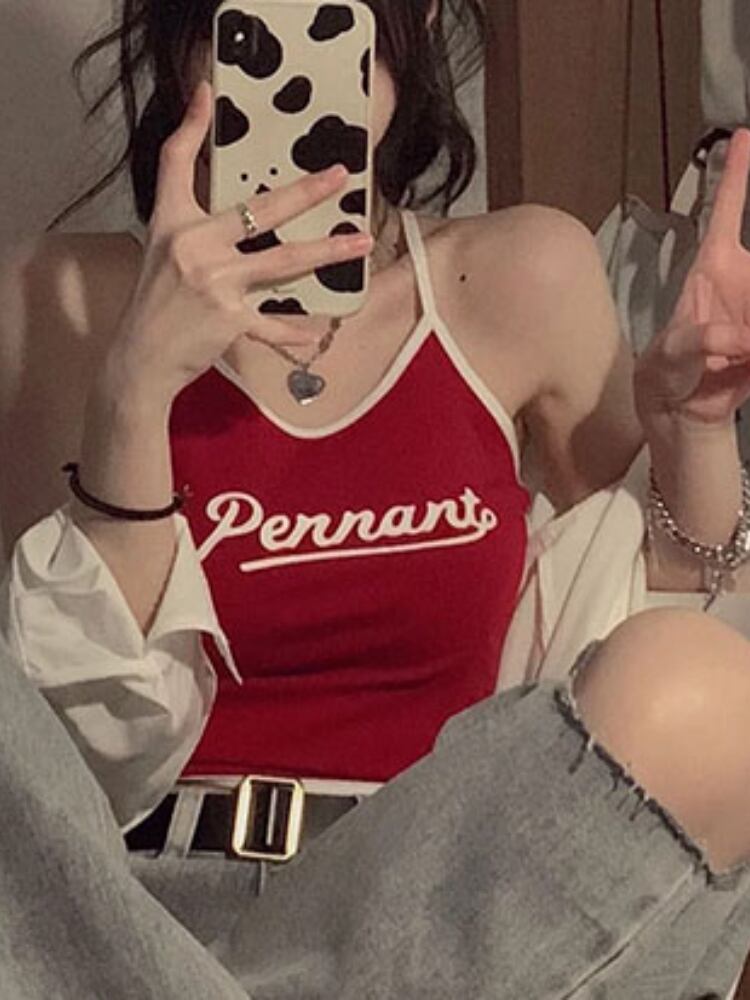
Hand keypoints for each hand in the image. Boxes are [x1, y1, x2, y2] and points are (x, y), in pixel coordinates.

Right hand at [106, 80, 371, 403]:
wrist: (140, 356)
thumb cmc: (155, 303)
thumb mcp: (163, 250)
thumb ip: (191, 220)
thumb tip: (228, 202)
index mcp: (172, 223)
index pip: (176, 162)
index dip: (190, 125)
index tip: (206, 91)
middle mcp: (194, 246)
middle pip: (259, 210)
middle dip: (305, 192)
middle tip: (339, 177)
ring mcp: (214, 284)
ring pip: (283, 262)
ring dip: (326, 252)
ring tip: (360, 243)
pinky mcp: (229, 320)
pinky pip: (273, 324)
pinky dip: (294, 329)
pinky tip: (317, 328)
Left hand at [635, 128, 749, 429]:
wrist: (685, 410)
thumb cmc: (666, 371)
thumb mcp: (674, 355)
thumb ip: (702, 342)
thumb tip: (740, 339)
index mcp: (712, 268)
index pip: (725, 210)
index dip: (735, 173)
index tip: (742, 134)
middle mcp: (743, 276)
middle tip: (737, 318)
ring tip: (738, 347)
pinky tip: (742, 354)